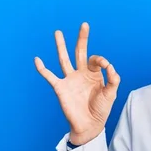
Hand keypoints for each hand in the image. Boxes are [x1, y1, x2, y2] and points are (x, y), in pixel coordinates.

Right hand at [34, 22, 119, 144]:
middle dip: (82, 39)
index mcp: (94, 74)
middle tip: (84, 25)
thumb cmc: (101, 109)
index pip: (95, 59)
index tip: (105, 65)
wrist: (90, 125)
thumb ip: (113, 79)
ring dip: (61, 46)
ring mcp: (70, 80)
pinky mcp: (60, 88)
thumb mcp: (111, 93)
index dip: (100, 60)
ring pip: (64, 59)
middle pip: (80, 52)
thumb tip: (109, 66)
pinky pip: (49, 76)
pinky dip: (42, 68)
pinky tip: (37, 59)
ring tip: (58, 32)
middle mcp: (81, 74)